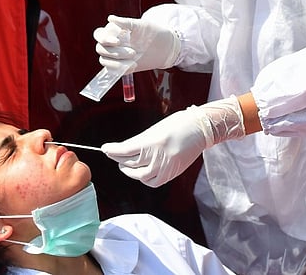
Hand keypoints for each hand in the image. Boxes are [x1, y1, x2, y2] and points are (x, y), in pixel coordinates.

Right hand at [93, 15, 179, 73]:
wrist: (166, 47)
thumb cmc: (153, 33)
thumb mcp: (142, 25)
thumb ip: (126, 23)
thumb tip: (110, 18)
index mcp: (114, 31)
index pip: (99, 34)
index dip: (104, 38)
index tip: (118, 41)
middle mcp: (112, 44)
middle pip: (100, 49)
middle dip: (115, 52)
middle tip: (134, 52)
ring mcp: (116, 56)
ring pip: (104, 60)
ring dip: (117, 61)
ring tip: (135, 59)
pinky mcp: (121, 66)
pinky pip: (112, 70)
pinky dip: (120, 69)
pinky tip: (133, 66)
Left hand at [101, 97, 245, 186]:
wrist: (200, 129)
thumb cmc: (179, 124)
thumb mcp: (156, 129)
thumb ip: (140, 141)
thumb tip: (125, 148)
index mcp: (152, 143)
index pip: (124, 150)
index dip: (112, 150)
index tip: (105, 149)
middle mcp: (157, 157)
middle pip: (129, 163)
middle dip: (119, 159)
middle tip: (114, 154)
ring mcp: (165, 167)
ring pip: (138, 175)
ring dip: (129, 170)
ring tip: (125, 165)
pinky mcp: (171, 174)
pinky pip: (152, 181)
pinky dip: (143, 178)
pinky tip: (141, 172)